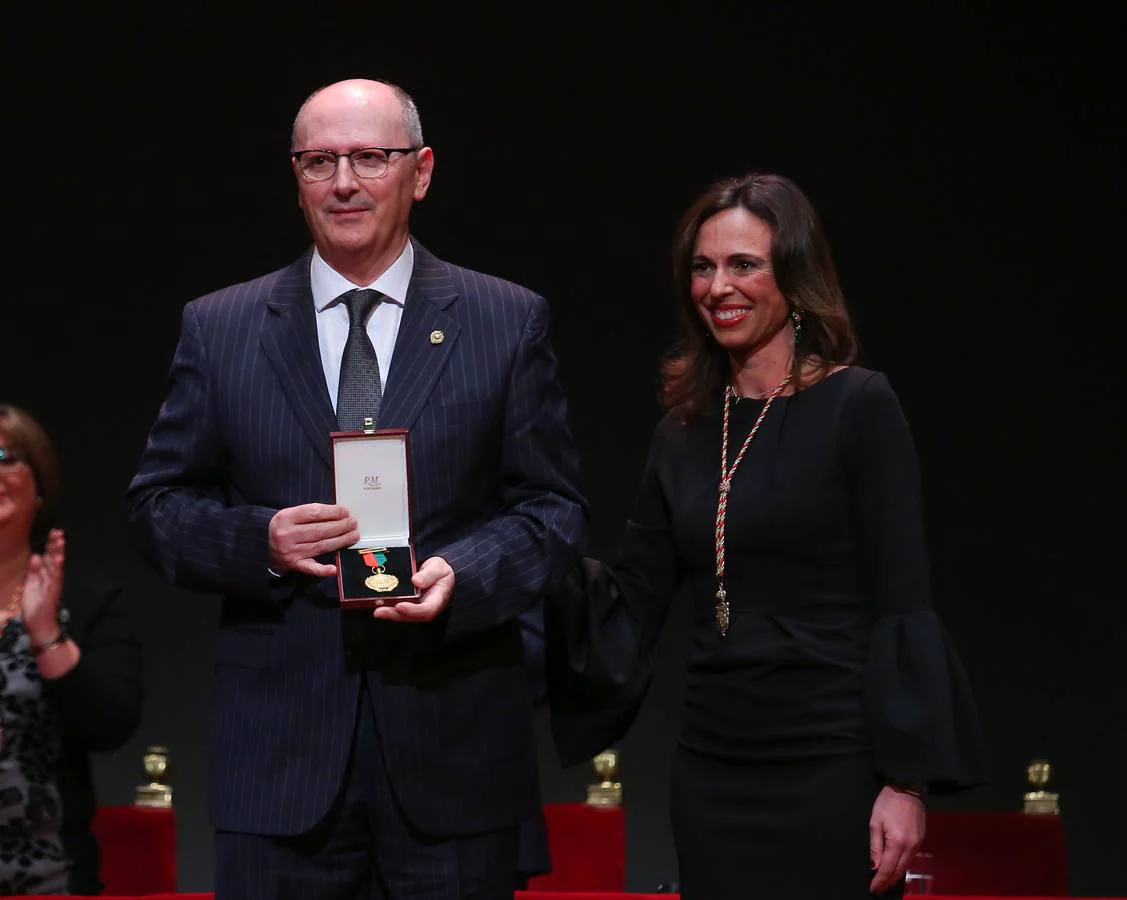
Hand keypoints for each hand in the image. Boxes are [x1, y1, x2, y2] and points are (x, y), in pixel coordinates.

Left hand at [21, 528, 65, 645]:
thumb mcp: (30, 585)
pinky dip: (58, 568)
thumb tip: (35, 555)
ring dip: (58, 552)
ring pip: (56, 565)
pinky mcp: (53, 591)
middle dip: (56, 545)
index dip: (50, 545)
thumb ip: (33, 571)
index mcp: (44, 575)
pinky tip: (59, 559)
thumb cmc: (34, 606)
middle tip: (58, 531)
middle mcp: (51, 578)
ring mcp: (53, 584)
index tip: (53, 532)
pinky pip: (56, 578)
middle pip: (54, 558)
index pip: (48, 557)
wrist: (39, 625)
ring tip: (60, 540)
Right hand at [268, 504, 358, 576]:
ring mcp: (291, 552)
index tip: (346, 512)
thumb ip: (310, 513)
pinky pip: (310, 568)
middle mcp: (287, 535)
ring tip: (353, 535)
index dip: (333, 512)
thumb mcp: (290, 514)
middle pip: (319, 530)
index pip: (314, 513)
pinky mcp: (294, 565)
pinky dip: (323, 570)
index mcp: (286, 518)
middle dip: (340, 526)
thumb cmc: (284, 526)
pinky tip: (335, 569)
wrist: (262, 543)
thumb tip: (339, 513)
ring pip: (320, 546)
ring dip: (340, 541)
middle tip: (354, 523)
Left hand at [372, 556, 453, 622]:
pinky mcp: (408, 604)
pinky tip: (376, 604)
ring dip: (389, 613)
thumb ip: (429, 574)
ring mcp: (416, 607)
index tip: (400, 605)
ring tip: (376, 610)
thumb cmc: (440, 571)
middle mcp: (426, 607)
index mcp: (437, 599)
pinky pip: (398, 609)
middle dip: (395, 615)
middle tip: (380, 611)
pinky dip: (388, 608)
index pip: (427, 610)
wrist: (437, 572)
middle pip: (412, 616)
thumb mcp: (438, 567)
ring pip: (403, 615)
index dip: (413, 610)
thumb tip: (416, 581)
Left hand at [869, 784, 925, 893]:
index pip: (888, 868)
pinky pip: (911, 859)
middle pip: (899, 870)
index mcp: (897, 842)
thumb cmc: (887, 803)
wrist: (908, 788)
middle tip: (879, 889)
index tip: (874, 889)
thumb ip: (875, 846)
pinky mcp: (921, 840)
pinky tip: (896, 868)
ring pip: (906, 866)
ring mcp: (918, 844)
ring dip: (896, 875)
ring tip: (886, 882)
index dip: (880, 880)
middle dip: (888, 881)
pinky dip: (903, 866)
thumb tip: (874, 866)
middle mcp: (910, 847)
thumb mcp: (875, 822)